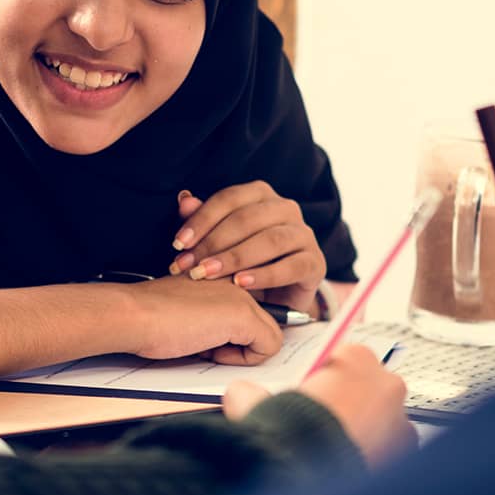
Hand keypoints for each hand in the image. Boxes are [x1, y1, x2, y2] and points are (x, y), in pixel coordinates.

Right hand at [122, 276, 283, 364]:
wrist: (132, 315)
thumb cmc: (148, 316)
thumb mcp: (189, 311)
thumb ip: (212, 316)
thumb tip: (230, 340)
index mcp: (223, 275)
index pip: (250, 310)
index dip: (232, 333)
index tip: (206, 336)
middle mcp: (237, 281)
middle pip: (263, 323)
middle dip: (239, 344)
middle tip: (204, 344)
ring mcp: (243, 296)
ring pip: (269, 335)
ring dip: (239, 351)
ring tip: (204, 344)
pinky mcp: (244, 315)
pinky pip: (268, 347)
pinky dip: (242, 359)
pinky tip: (210, 349)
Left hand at [169, 184, 326, 311]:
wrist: (278, 298)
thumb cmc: (245, 264)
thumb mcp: (220, 245)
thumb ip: (205, 222)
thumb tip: (184, 200)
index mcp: (261, 196)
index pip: (229, 199)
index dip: (201, 220)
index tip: (178, 244)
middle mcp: (286, 208)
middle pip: (248, 219)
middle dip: (213, 243)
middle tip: (188, 266)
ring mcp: (304, 234)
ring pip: (271, 240)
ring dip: (235, 258)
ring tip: (209, 274)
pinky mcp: (316, 262)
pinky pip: (292, 266)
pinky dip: (265, 275)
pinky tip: (241, 284)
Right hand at [222, 344, 414, 462]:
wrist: (304, 472)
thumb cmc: (285, 431)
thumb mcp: (254, 400)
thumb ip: (251, 391)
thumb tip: (240, 393)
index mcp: (355, 357)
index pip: (344, 359)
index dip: (326, 379)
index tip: (316, 395)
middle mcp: (387, 382)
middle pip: (370, 387)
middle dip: (352, 403)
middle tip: (326, 424)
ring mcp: (401, 417)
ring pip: (383, 419)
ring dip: (366, 430)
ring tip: (337, 449)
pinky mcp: (406, 450)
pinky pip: (390, 448)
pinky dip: (373, 454)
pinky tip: (350, 464)